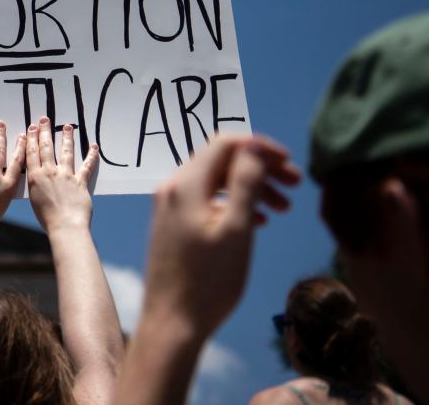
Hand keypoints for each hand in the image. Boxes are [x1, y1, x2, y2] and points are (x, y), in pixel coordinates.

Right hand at [26, 118, 98, 234]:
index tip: (32, 127)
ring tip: (68, 127)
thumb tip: (36, 174)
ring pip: (66, 152)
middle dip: (45, 132)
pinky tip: (94, 147)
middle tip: (45, 120)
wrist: (65, 226)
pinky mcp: (80, 182)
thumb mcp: (34, 198)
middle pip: (47, 148)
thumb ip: (35, 183)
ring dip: (67, 138)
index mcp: (35, 177)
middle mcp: (50, 173)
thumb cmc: (47, 217)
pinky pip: (87, 166)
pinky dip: (91, 156)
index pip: (32, 153)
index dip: (32, 139)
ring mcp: (66, 176)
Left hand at [141, 135, 300, 342]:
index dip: (261, 147)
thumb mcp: (236, 229)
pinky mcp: (172, 225)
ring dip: (250, 188)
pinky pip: (206, 201)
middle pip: (221, 161)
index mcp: (186, 184)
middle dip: (260, 168)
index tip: (290, 163)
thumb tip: (255, 145)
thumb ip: (245, 183)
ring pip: (215, 182)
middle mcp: (172, 188)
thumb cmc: (209, 281)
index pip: (225, 143)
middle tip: (296, 185)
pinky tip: (257, 222)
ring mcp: (169, 207)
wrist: (172, 322)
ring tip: (282, 209)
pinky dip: (233, 204)